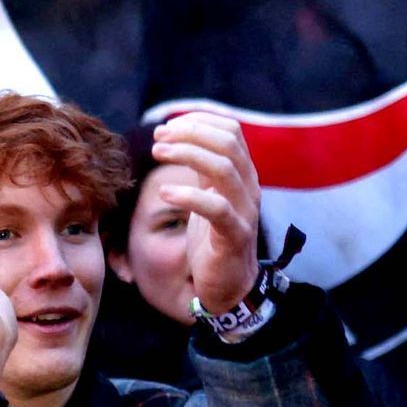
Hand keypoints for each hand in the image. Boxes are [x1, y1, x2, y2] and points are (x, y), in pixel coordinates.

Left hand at [153, 114, 261, 314]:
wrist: (229, 285)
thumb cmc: (214, 238)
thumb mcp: (209, 194)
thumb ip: (201, 167)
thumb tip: (178, 134)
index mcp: (243, 174)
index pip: (231, 130)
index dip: (199, 121)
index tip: (168, 127)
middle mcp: (249, 187)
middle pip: (228, 142)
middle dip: (190, 133)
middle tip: (158, 140)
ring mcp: (245, 211)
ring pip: (224, 168)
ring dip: (186, 154)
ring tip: (157, 154)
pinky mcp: (234, 236)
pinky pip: (216, 209)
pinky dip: (188, 196)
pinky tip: (164, 194)